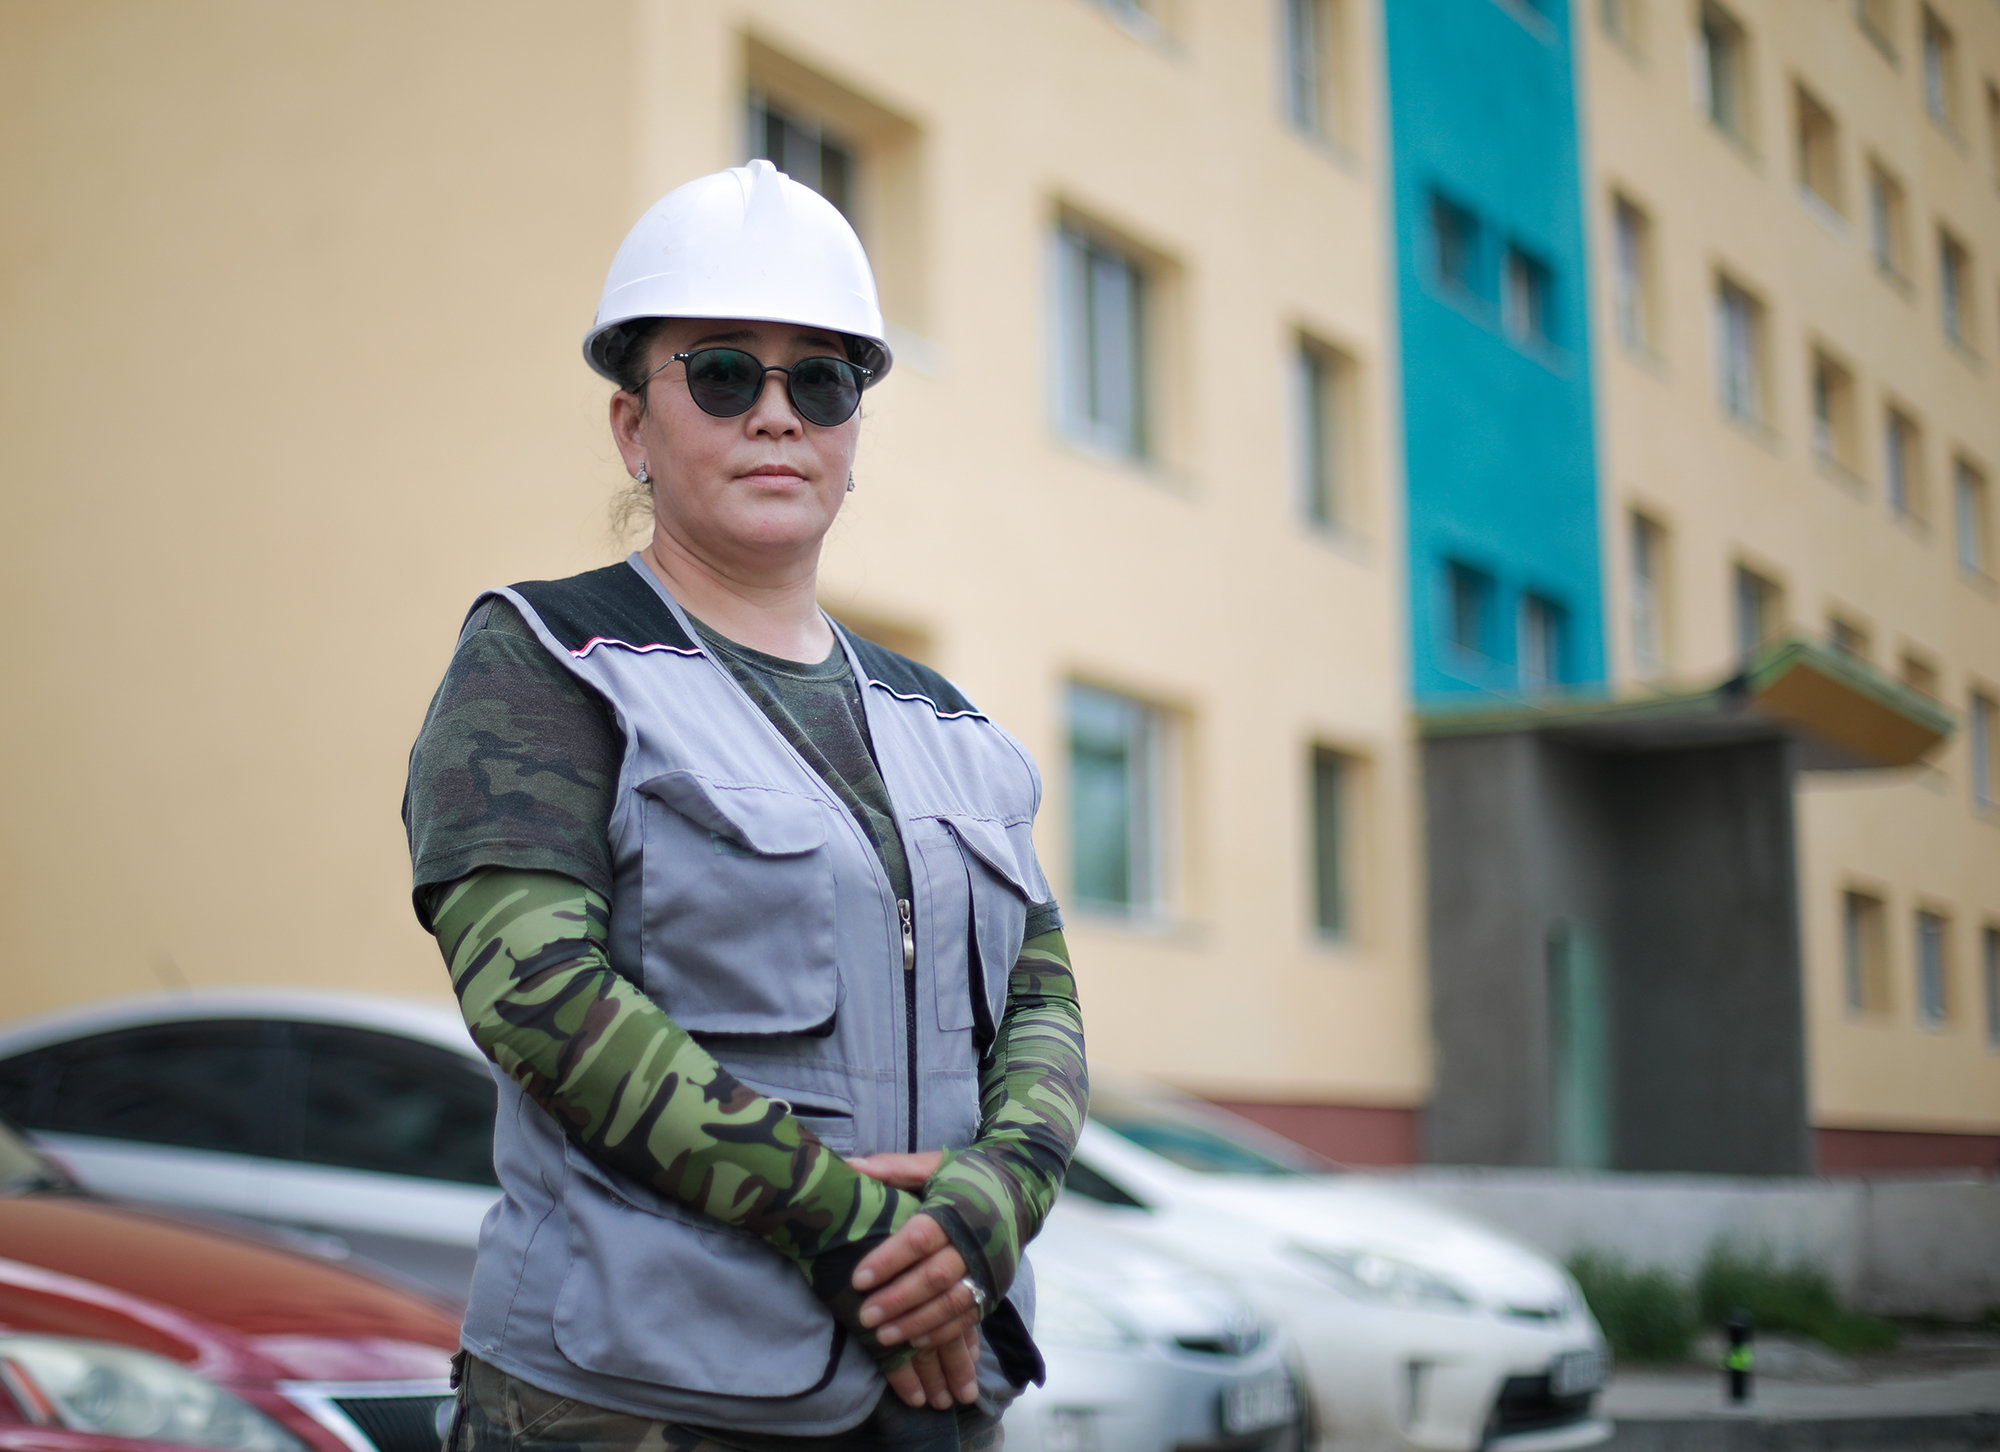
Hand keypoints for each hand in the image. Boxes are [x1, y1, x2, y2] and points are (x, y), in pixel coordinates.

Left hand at [846, 1154, 983, 1407]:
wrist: (1019, 1189)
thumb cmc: (964, 1178)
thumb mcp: (930, 1165)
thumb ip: (892, 1168)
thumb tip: (848, 1165)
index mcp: (955, 1208)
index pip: (919, 1238)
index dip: (888, 1260)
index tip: (858, 1279)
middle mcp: (975, 1241)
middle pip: (935, 1277)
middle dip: (898, 1299)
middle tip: (865, 1316)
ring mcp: (988, 1269)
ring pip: (951, 1303)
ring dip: (916, 1322)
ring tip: (883, 1336)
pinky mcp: (995, 1288)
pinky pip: (968, 1317)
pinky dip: (941, 1332)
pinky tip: (915, 1342)